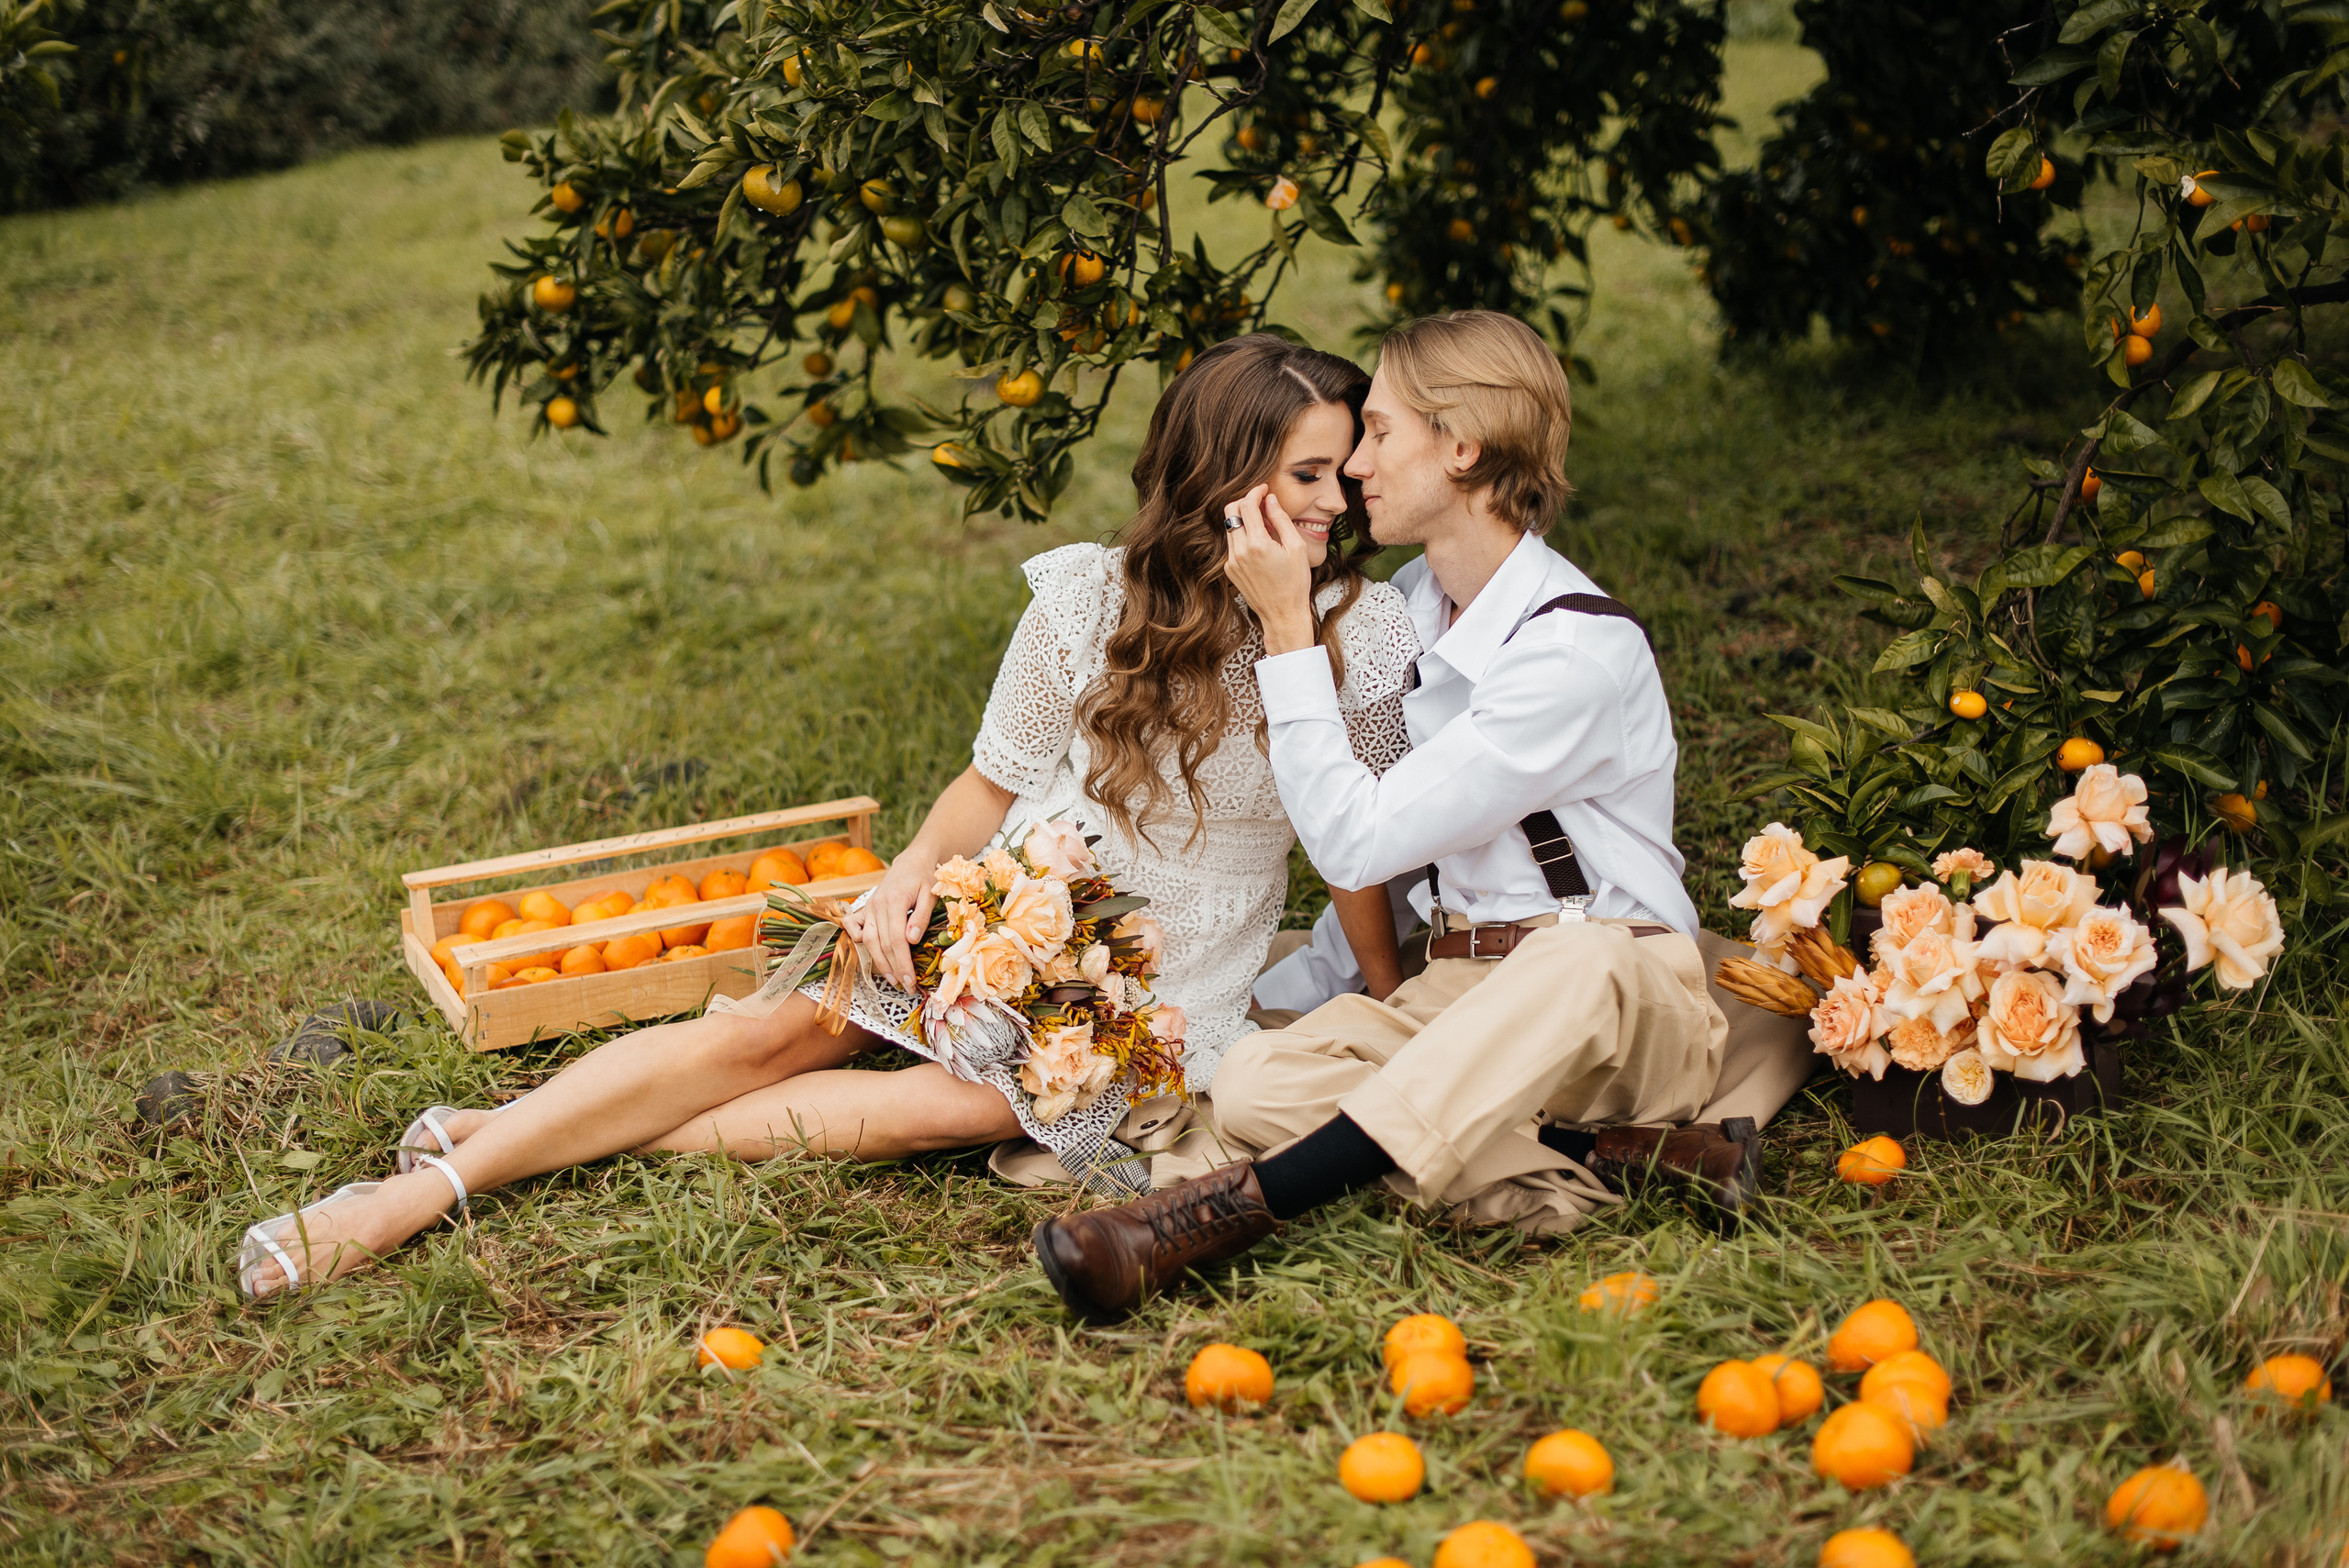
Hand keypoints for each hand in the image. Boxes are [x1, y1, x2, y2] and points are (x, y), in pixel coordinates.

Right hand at [849, 851, 936, 989]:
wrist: (911, 862)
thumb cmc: (924, 878)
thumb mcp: (930, 894)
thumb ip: (920, 916)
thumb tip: (912, 940)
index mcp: (894, 900)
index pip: (896, 939)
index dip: (903, 962)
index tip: (910, 980)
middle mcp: (877, 905)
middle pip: (882, 944)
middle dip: (894, 968)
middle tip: (906, 986)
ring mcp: (869, 907)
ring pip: (869, 940)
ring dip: (879, 962)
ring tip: (892, 979)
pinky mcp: (865, 908)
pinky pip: (853, 926)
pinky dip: (857, 940)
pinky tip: (869, 954)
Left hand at [1220, 483, 1317, 654]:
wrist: (1282, 614)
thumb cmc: (1295, 583)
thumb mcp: (1296, 547)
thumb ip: (1281, 519)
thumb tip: (1270, 500)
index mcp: (1257, 544)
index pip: (1246, 506)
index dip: (1255, 492)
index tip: (1264, 489)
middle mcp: (1239, 552)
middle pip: (1230, 512)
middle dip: (1244, 501)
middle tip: (1259, 501)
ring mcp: (1231, 562)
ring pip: (1230, 528)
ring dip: (1244, 520)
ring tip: (1264, 525)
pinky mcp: (1229, 570)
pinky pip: (1232, 545)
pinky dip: (1243, 537)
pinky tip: (1260, 544)